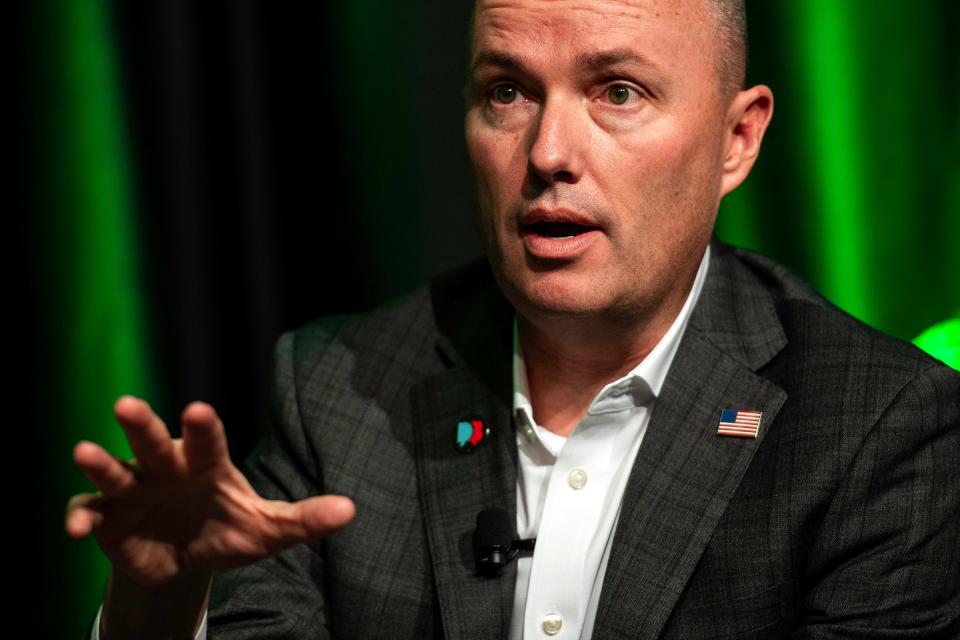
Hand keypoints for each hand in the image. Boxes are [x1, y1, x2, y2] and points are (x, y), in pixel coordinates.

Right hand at [65, 396, 355, 586]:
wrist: (186, 561)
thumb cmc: (228, 530)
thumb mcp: (268, 530)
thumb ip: (304, 518)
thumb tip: (351, 510)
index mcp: (207, 465)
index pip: (208, 441)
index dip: (203, 426)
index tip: (199, 409)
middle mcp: (167, 469)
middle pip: (154, 442)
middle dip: (142, 425)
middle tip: (126, 404)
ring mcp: (134, 491)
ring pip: (115, 471)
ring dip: (100, 463)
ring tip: (83, 451)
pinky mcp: (108, 519)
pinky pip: (89, 513)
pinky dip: (80, 518)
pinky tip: (75, 531)